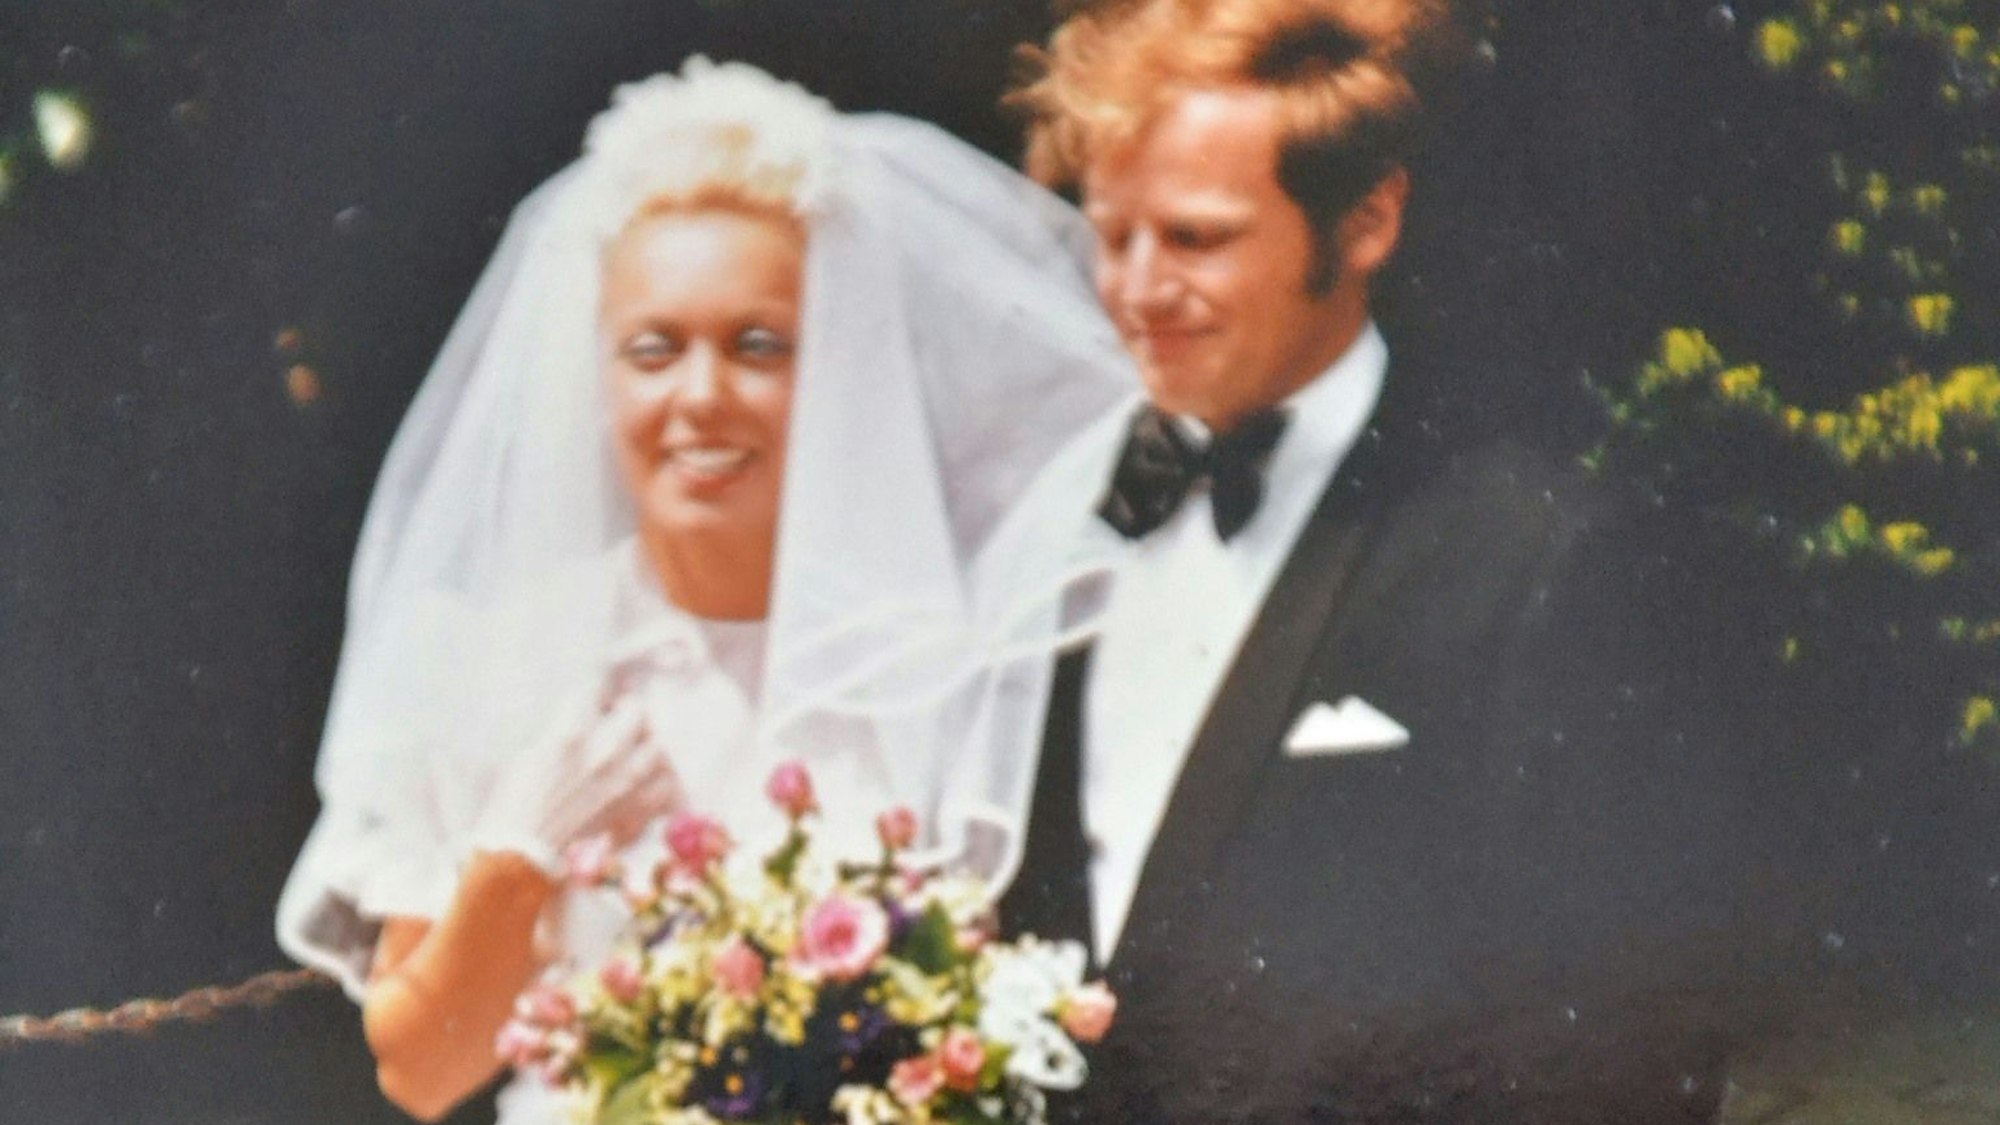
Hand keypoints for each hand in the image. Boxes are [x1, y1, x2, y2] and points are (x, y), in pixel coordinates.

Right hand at [461, 689, 682, 875]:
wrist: (521, 852)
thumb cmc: (514, 801)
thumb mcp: (530, 751)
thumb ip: (565, 728)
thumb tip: (588, 716)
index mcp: (572, 733)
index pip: (598, 684)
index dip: (600, 685)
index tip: (597, 694)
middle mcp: (605, 753)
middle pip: (638, 711)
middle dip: (626, 711)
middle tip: (615, 720)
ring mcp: (624, 783)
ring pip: (658, 747)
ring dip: (646, 745)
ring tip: (632, 751)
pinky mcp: (633, 811)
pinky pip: (665, 788)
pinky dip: (659, 782)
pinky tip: (644, 783)